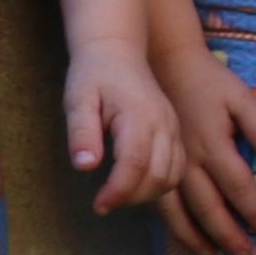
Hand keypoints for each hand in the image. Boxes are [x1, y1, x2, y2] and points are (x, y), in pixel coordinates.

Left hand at [68, 42, 182, 213]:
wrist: (117, 49)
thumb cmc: (93, 74)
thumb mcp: (78, 100)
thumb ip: (81, 133)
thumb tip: (85, 166)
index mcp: (139, 116)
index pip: (135, 165)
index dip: (118, 192)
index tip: (98, 205)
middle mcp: (163, 124)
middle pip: (158, 176)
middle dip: (131, 197)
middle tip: (104, 201)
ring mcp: (173, 128)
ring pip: (172, 176)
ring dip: (147, 194)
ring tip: (119, 193)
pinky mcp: (175, 132)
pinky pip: (177, 168)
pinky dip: (160, 184)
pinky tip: (136, 184)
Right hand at [148, 42, 255, 254]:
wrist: (167, 66)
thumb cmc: (209, 82)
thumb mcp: (240, 96)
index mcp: (213, 144)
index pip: (238, 187)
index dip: (255, 212)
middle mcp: (188, 161)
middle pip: (208, 208)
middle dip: (228, 236)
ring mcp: (168, 166)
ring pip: (179, 212)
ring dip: (196, 238)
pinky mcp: (157, 166)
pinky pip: (161, 203)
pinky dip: (173, 225)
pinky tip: (183, 237)